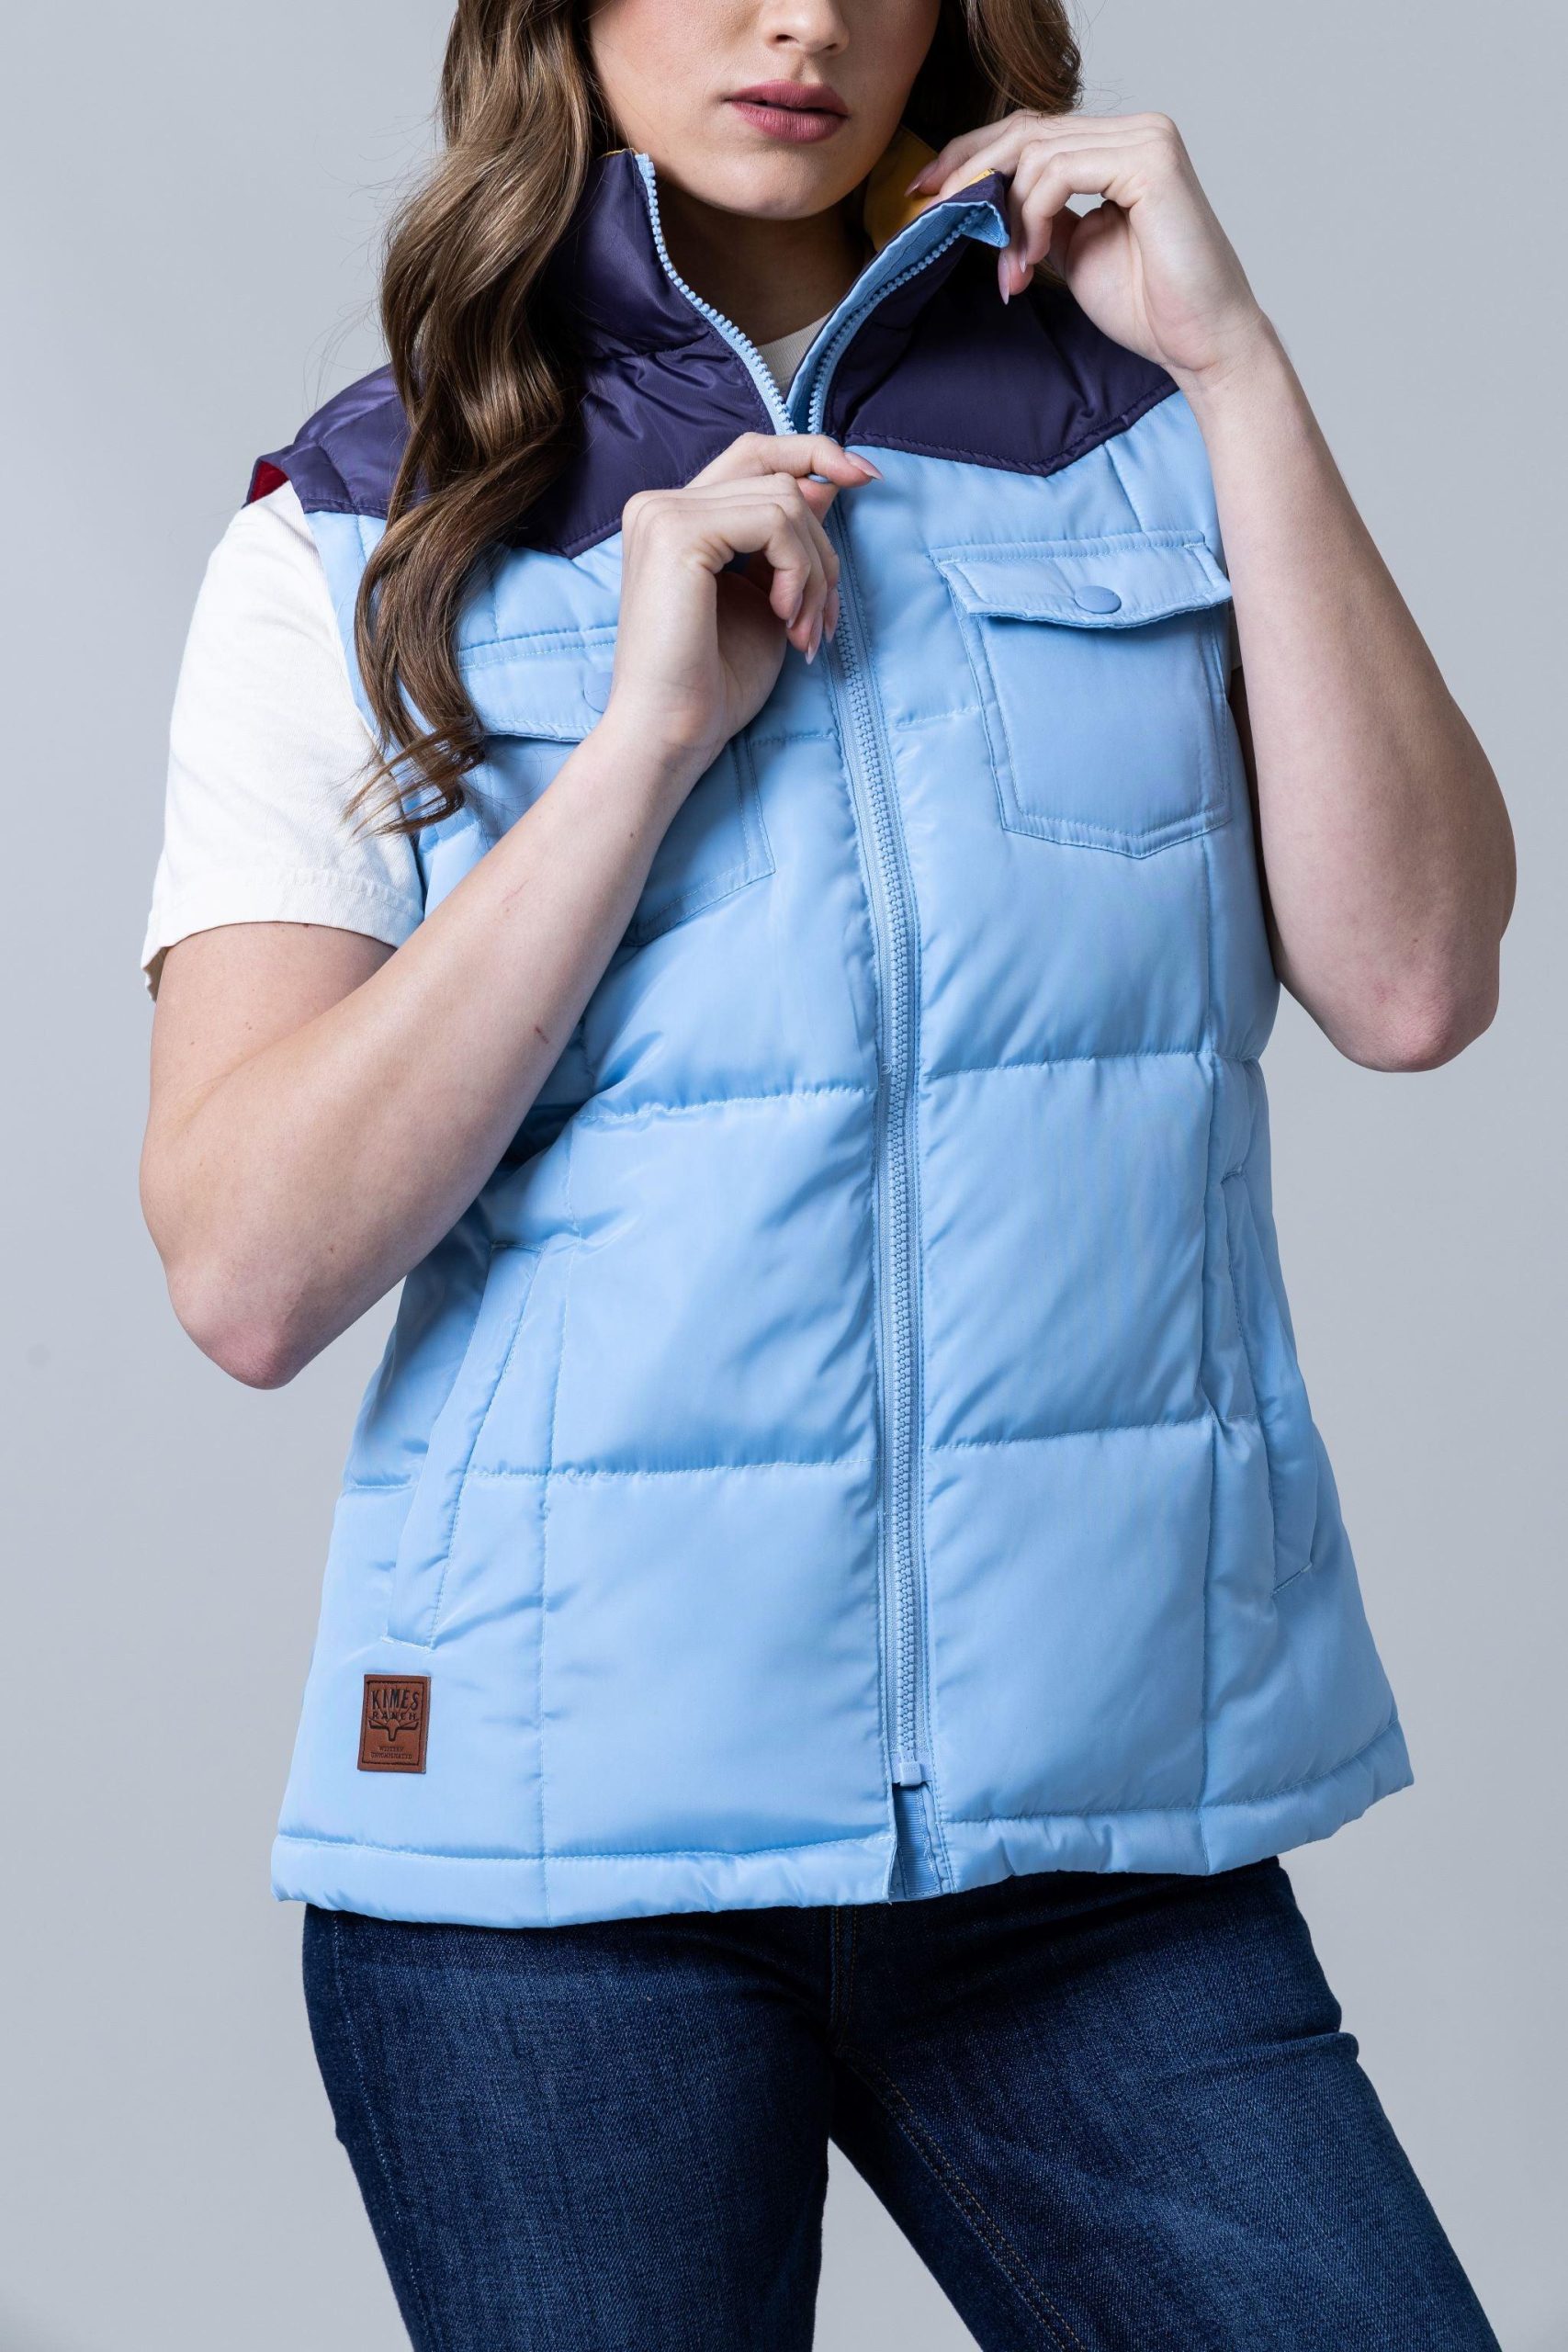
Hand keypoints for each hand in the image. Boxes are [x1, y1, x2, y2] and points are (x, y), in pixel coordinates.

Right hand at [600, 432, 880, 790]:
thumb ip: (789, 541)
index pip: (754, 454)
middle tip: (825, 621)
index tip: (867, 478)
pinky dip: (799, 572)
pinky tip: (784, 619)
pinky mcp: (678, 532)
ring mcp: (664, 513)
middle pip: (779, 476)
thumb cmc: (713, 685)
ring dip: (816, 572)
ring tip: (805, 633)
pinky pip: (776, 521)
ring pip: (786, 500)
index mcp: (674, 518)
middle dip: (822, 547)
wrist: (672, 735)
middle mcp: (660, 504)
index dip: (814, 453)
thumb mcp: (770, 600)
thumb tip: (828, 482)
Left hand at [909, 112, 1268, 392]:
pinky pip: (1060, 171)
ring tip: (1011, 272)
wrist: (1200, 343)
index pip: (1031, 132)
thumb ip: (1039, 217)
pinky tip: (1031, 259)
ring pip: (1037, 153)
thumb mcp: (1074, 251)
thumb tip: (984, 203)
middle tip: (932, 210)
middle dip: (970, 171)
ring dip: (1007, 215)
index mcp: (1118, 147)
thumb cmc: (1148, 306)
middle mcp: (1135, 131)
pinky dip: (1032, 215)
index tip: (927, 189)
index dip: (972, 155)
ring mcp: (1145, 140)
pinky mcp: (1149, 161)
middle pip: (1027, 130)